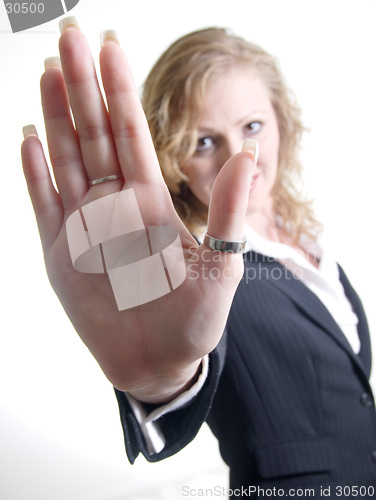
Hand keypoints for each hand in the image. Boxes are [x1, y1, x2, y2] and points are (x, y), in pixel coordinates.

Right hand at [21, 21, 255, 402]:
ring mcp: (84, 226)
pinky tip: (30, 137)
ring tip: (48, 72)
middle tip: (70, 37)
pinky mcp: (60, 253)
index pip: (132, 136)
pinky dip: (35, 172)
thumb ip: (229, 212)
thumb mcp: (222, 266)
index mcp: (151, 204)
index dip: (121, 92)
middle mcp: (115, 206)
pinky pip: (44, 204)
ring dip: (57, 117)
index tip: (110, 47)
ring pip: (67, 160)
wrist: (159, 362)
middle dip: (84, 87)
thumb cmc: (194, 319)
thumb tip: (250, 155)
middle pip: (95, 136)